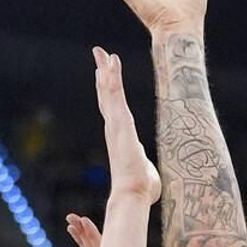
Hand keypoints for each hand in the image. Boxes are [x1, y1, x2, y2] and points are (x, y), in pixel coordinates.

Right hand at [90, 46, 158, 203]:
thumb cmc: (141, 190)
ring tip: (101, 52)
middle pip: (106, 95)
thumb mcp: (145, 173)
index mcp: (120, 137)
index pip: (111, 109)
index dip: (106, 93)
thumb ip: (144, 168)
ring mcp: (116, 124)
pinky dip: (112, 76)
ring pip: (109, 91)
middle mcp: (114, 128)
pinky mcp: (120, 122)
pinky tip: (111, 61)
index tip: (102, 77)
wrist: (133, 194)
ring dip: (105, 70)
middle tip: (98, 56)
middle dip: (102, 74)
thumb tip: (148, 176)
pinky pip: (116, 94)